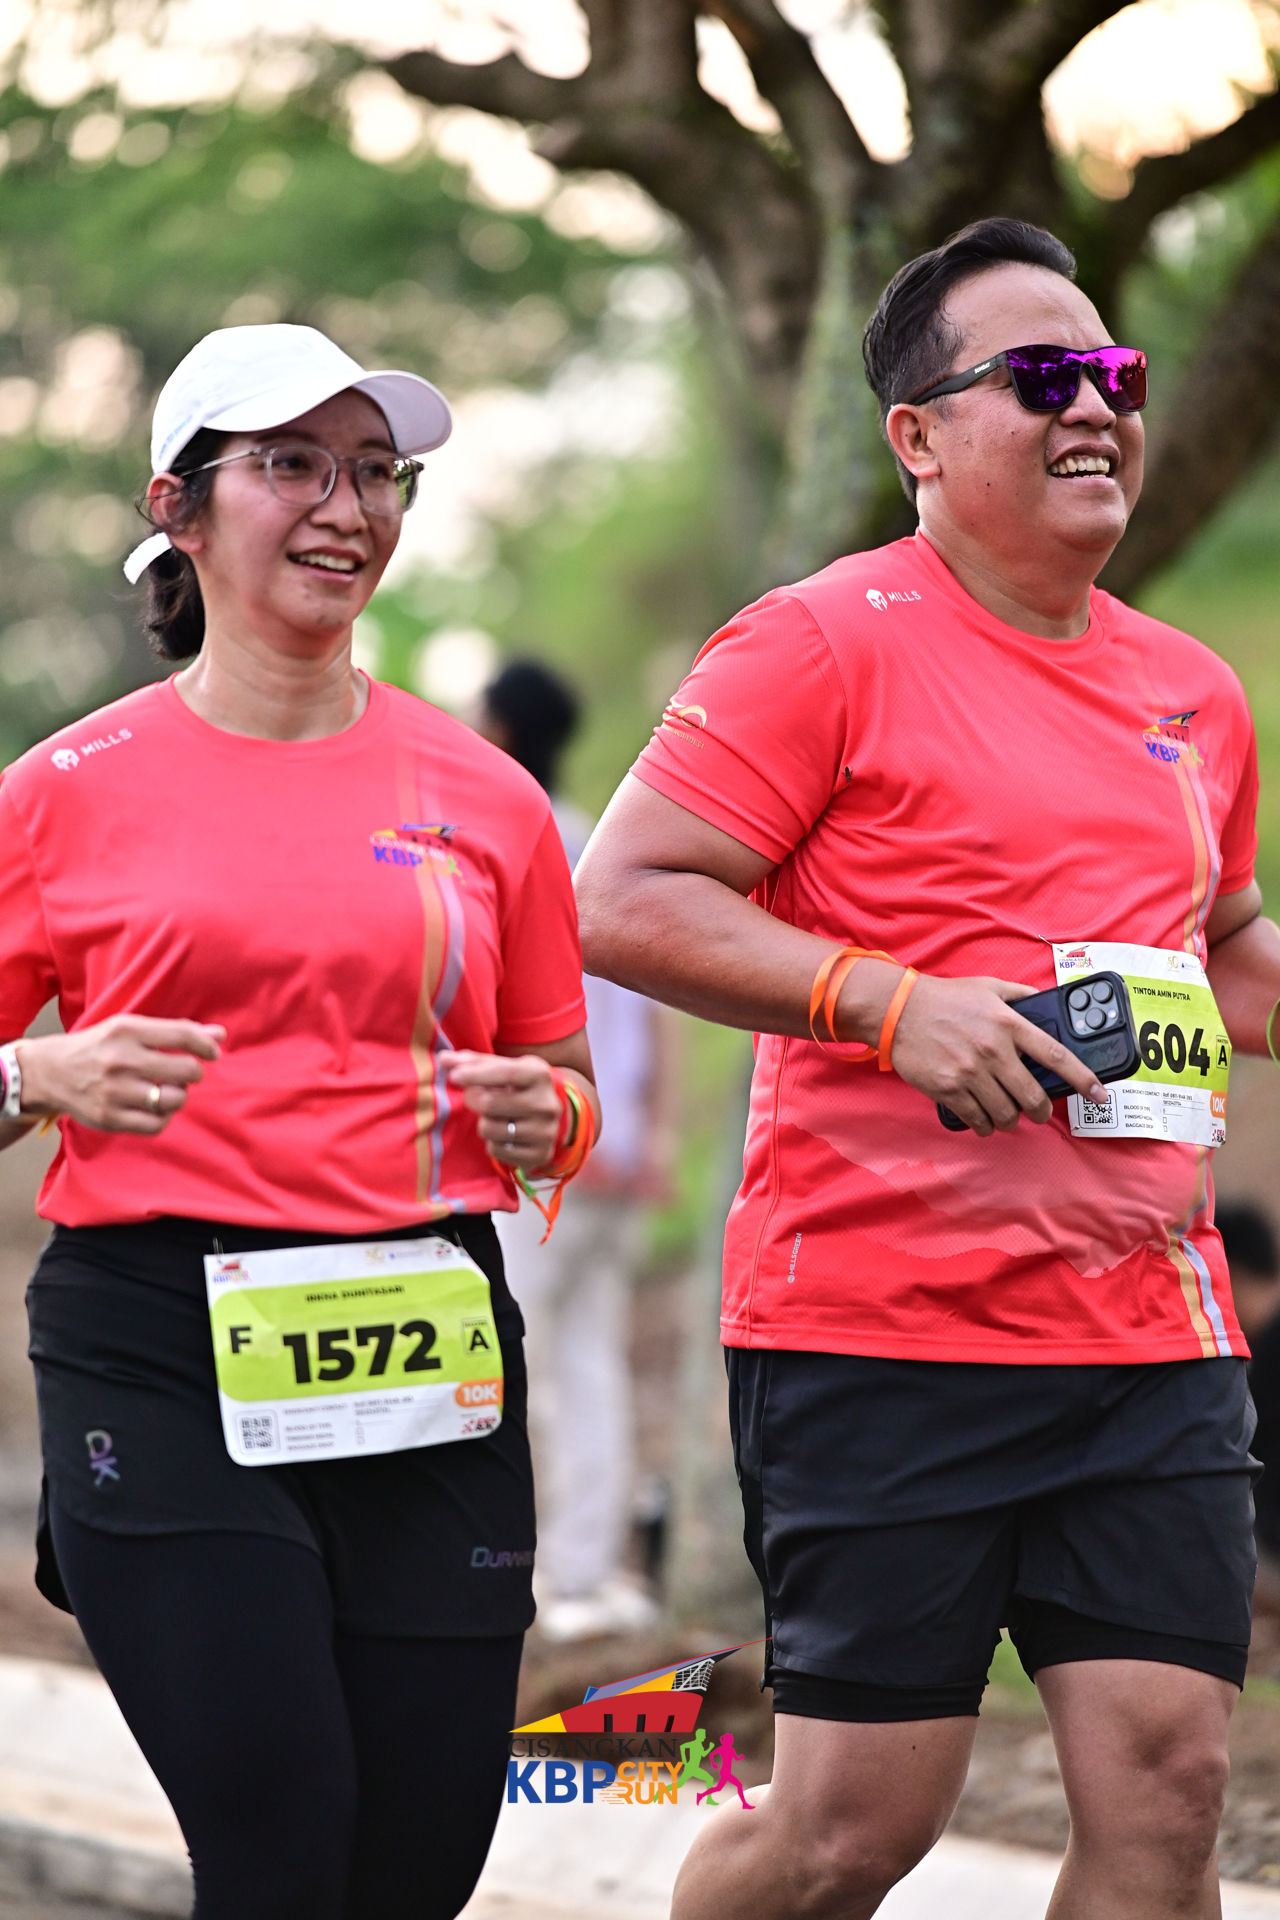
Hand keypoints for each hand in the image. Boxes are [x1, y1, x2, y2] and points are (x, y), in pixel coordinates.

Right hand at [16, 1016, 224, 1134]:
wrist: (50, 1072)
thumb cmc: (99, 1047)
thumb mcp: (130, 1029)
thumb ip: (175, 1031)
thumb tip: (220, 1034)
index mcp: (127, 1031)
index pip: (183, 1035)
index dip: (206, 1045)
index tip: (213, 1052)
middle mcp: (122, 1060)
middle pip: (185, 1071)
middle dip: (194, 1072)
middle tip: (186, 1073)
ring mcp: (115, 1091)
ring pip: (174, 1100)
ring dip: (179, 1095)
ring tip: (168, 1090)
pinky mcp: (110, 1118)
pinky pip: (157, 1124)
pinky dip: (163, 1117)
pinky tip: (156, 1108)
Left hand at [440, 1051, 565, 1171]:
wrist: (553, 1119)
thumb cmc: (518, 1087)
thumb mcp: (504, 1068)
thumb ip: (473, 1062)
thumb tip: (444, 1058)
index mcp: (540, 1075)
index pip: (504, 1072)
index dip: (475, 1074)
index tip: (453, 1076)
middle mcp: (546, 1104)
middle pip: (490, 1104)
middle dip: (473, 1100)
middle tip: (472, 1097)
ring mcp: (545, 1132)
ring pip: (490, 1129)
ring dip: (483, 1123)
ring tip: (493, 1117)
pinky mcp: (539, 1155)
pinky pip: (496, 1151)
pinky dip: (492, 1143)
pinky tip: (503, 1135)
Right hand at [885, 975, 1107, 1137]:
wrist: (897, 1010)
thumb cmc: (943, 998)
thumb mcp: (987, 986)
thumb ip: (1019, 995)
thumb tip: (1042, 1000)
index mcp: (1009, 1024)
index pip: (1056, 1055)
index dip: (1083, 1078)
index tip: (1100, 1094)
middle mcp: (993, 1050)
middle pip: (1032, 1097)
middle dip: (1040, 1111)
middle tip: (1037, 1111)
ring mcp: (970, 1072)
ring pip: (1006, 1114)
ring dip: (1010, 1120)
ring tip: (1006, 1114)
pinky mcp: (949, 1089)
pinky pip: (977, 1120)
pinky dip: (985, 1125)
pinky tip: (983, 1118)